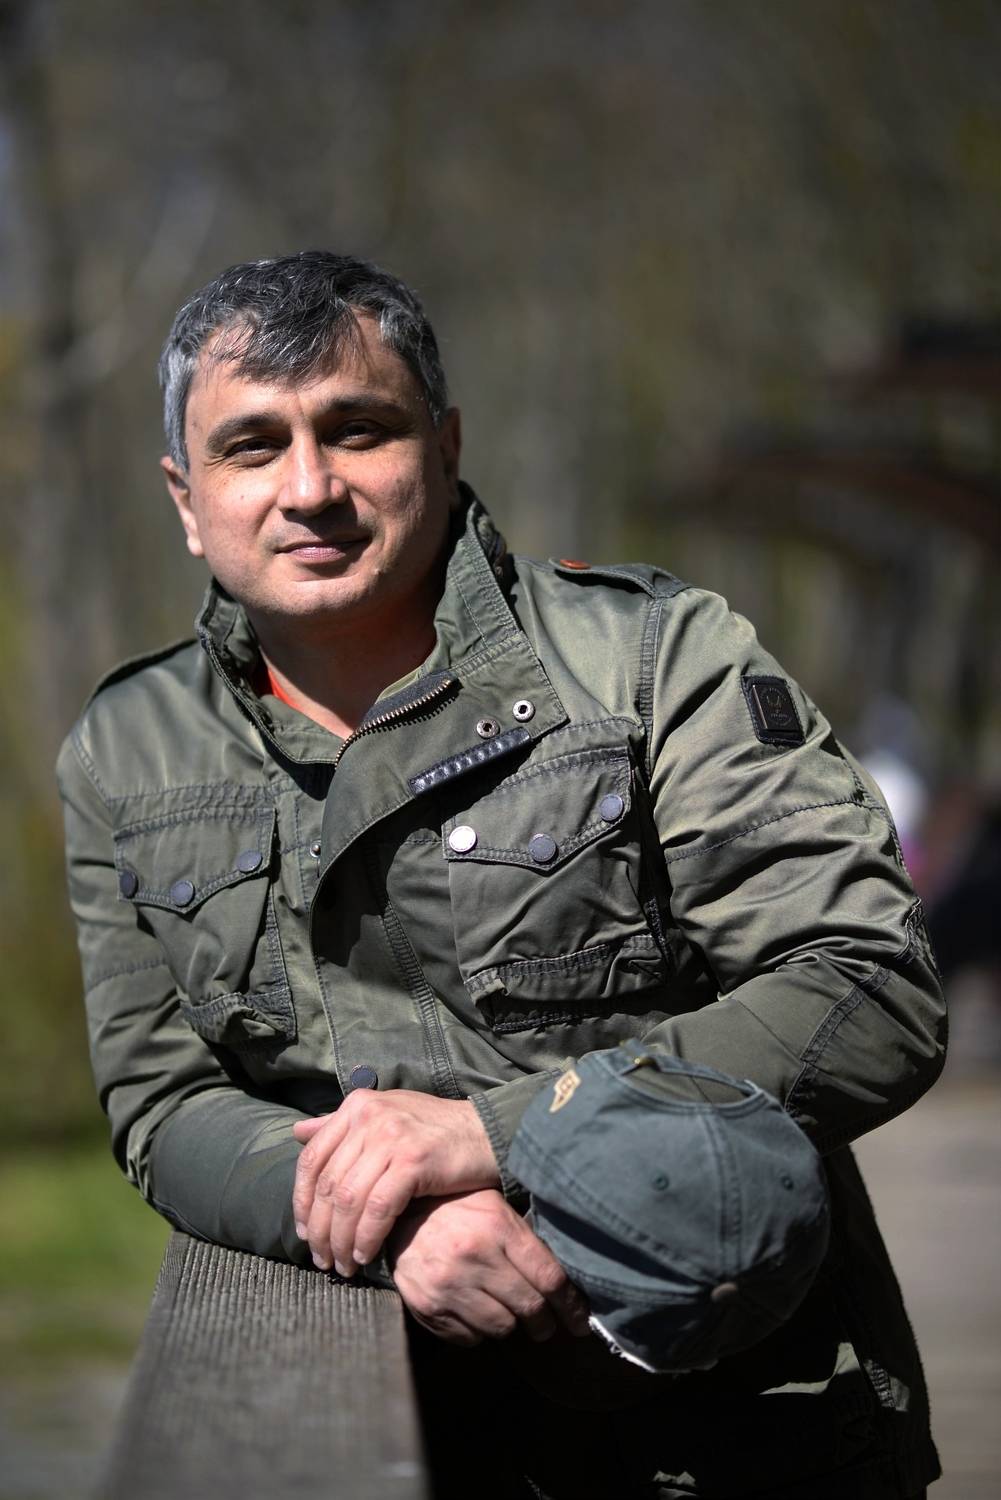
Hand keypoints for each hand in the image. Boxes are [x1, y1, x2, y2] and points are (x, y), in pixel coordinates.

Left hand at [291, 1091, 499, 1274]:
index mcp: (357, 1105)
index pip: (312, 1159)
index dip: (302, 1201)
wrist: (486, 1132)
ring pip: (349, 1200)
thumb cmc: (434, 1130)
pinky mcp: (413, 1160)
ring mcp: (391, 1136)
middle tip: (322, 1259)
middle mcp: (369, 1116)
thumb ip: (342, 1126)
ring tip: (343, 1265)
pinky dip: (367, 1237)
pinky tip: (366, 1255)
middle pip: (328, 1184)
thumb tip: (297, 1131)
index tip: (304, 1232)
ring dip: (341, 1240)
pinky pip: (378, 1208)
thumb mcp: (385, 1116)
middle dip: (320, 1229)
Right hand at [387, 1189, 590, 1346]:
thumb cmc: (457, 1209)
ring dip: (511, 1326)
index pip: (549, 1279)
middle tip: (546, 1324)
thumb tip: (566, 1282)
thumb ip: (526, 1240)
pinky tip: (476, 1312)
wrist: (397, 1215)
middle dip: (545, 1323)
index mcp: (498, 1226)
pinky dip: (479, 1332)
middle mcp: (474, 1256)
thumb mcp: (495, 1208)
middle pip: (530, 1308)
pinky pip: (470, 1338)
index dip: (572, 1306)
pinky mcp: (428, 1306)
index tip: (581, 1320)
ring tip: (508, 1314)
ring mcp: (449, 1284)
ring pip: (502, 1328)